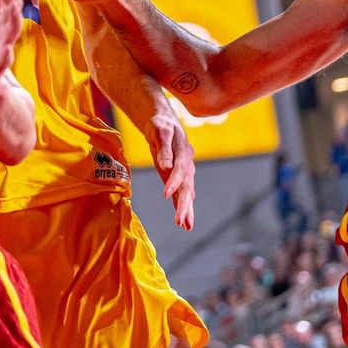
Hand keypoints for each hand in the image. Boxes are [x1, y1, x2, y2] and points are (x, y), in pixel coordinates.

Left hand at [147, 106, 195, 230]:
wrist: (164, 122)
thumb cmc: (160, 124)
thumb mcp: (160, 130)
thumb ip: (164, 149)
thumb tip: (166, 165)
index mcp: (184, 151)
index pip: (179, 169)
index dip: (174, 181)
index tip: (166, 194)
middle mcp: (187, 163)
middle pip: (187, 186)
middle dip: (184, 204)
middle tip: (180, 222)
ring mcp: (185, 171)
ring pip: (187, 192)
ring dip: (186, 209)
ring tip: (185, 225)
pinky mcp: (178, 176)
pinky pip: (182, 193)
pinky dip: (184, 206)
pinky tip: (185, 221)